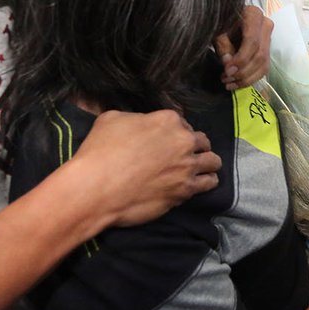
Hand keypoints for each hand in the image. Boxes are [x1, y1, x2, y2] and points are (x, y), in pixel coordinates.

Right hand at [63, 110, 220, 231]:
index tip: (169, 141)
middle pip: (201, 141)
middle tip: (184, 155)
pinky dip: (207, 181)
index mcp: (167, 120)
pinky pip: (209, 183)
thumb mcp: (111, 119)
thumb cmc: (99, 152)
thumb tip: (140, 123)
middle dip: (195, 146)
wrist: (95, 188)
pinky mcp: (186, 191)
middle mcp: (183, 141)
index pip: (182, 123)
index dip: (176, 132)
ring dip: (207, 163)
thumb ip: (134, 118)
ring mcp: (187, 167)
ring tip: (199, 168)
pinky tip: (201, 182)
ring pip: (212, 161)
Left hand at [214, 5, 272, 89]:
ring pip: (264, 65)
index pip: (252, 42)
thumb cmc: (221, 22)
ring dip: (246, 78)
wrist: (227, 20)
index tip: (227, 70)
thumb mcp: (218, 32)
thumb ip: (223, 47)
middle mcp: (265, 25)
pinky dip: (250, 79)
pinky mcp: (267, 50)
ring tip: (229, 83)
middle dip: (243, 71)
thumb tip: (228, 64)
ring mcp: (268, 39)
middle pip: (260, 55)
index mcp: (254, 15)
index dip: (241, 59)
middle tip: (226, 78)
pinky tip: (236, 83)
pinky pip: (263, 69)